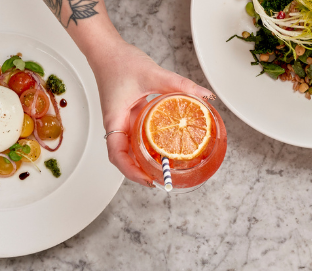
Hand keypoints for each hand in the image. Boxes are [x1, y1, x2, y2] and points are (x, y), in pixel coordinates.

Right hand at [88, 39, 213, 185]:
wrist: (106, 49)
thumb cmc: (119, 61)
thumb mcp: (153, 74)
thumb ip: (180, 85)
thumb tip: (205, 96)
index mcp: (115, 119)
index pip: (117, 155)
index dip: (131, 171)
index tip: (149, 180)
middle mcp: (116, 124)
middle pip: (124, 158)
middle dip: (140, 172)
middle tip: (162, 179)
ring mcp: (122, 121)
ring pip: (130, 149)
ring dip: (143, 161)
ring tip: (164, 169)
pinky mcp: (128, 116)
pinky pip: (135, 137)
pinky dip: (147, 146)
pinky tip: (163, 148)